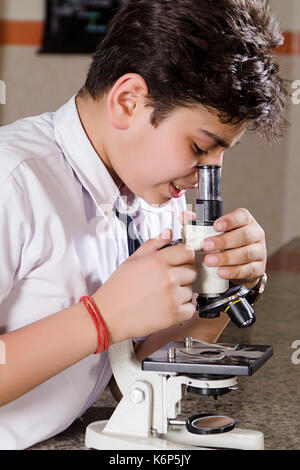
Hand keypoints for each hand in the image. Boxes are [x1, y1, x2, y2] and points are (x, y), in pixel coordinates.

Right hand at [93, 228, 196, 343]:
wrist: (108, 316)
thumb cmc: (117, 290)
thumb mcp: (132, 260)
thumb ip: (153, 244)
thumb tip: (167, 233)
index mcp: (157, 261)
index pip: (187, 251)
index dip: (185, 255)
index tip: (181, 260)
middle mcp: (167, 278)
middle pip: (192, 270)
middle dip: (183, 273)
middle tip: (169, 279)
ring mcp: (172, 297)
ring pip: (190, 289)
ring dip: (181, 292)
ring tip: (163, 294)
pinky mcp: (174, 315)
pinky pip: (190, 308)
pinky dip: (183, 308)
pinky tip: (168, 306)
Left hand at [201, 208, 265, 288]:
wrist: (241, 264)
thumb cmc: (228, 244)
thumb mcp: (216, 232)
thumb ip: (200, 223)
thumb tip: (184, 216)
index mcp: (246, 221)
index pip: (241, 216)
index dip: (229, 220)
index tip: (215, 226)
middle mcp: (255, 234)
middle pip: (243, 236)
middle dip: (223, 241)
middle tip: (206, 246)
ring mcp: (259, 251)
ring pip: (246, 253)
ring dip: (226, 258)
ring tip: (209, 261)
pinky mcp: (258, 268)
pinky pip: (247, 270)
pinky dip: (233, 272)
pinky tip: (221, 272)